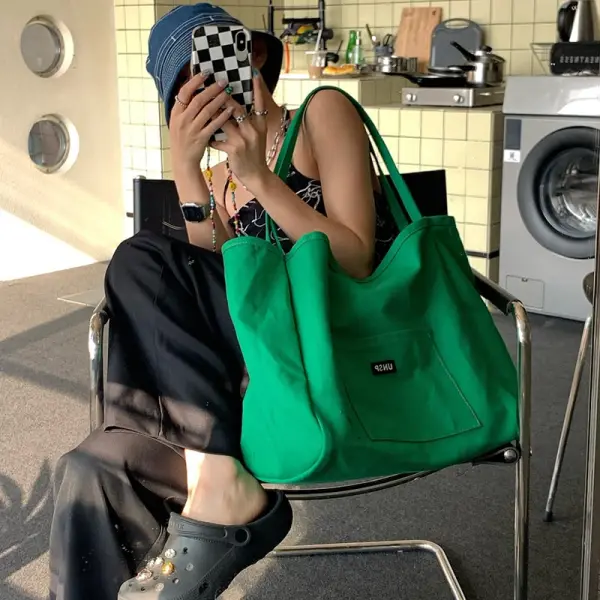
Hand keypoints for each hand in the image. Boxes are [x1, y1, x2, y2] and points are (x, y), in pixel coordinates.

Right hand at [169, 73, 234, 173]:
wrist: (183, 161)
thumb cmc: (182, 139)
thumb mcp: (178, 122)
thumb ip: (185, 108)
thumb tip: (194, 89)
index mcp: (175, 113)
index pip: (184, 92)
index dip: (195, 81)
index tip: (206, 73)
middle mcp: (182, 120)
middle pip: (198, 99)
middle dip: (212, 89)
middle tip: (223, 81)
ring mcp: (191, 129)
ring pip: (207, 111)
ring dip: (219, 100)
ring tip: (229, 92)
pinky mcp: (201, 138)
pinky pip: (214, 125)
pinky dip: (222, 116)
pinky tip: (230, 110)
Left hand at [211, 71, 270, 191]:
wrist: (256, 175)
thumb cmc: (255, 155)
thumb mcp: (257, 136)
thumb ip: (250, 122)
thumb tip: (237, 108)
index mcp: (260, 125)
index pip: (259, 103)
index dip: (257, 89)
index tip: (253, 74)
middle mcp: (253, 130)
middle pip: (236, 108)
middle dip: (223, 97)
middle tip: (214, 86)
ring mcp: (243, 139)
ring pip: (224, 121)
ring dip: (212, 114)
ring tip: (202, 106)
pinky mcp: (234, 149)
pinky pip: (217, 139)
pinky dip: (210, 137)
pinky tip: (203, 136)